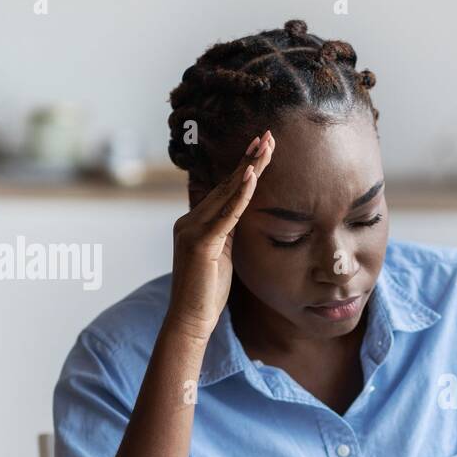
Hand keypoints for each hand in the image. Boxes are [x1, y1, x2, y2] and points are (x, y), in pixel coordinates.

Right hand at [166, 130, 273, 340]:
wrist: (191, 321)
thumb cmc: (208, 294)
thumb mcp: (223, 257)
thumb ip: (228, 235)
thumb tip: (241, 218)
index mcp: (195, 223)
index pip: (223, 190)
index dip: (242, 168)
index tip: (260, 147)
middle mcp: (189, 221)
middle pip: (224, 185)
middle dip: (248, 159)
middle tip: (267, 135)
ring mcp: (192, 231)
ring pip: (225, 194)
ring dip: (248, 169)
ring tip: (265, 147)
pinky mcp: (200, 244)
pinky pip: (225, 215)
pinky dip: (240, 195)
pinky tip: (253, 177)